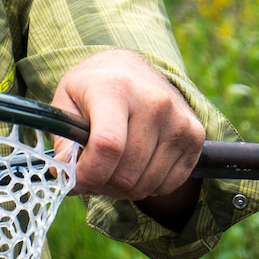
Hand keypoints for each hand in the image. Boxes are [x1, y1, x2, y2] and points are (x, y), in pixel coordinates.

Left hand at [51, 49, 203, 223]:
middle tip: (91, 174)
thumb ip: (63, 138)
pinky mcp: (195, 135)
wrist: (133, 69)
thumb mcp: (67, 100)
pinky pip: (169, 184)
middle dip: (102, 184)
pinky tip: (135, 166)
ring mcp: (178, 120)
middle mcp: (154, 103)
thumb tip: (65, 172)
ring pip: (147, 183)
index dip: (89, 173)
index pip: (108, 145)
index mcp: (116, 89)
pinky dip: (147, 186)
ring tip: (112, 168)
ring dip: (123, 189)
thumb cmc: (95, 88)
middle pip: (127, 172)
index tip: (76, 178)